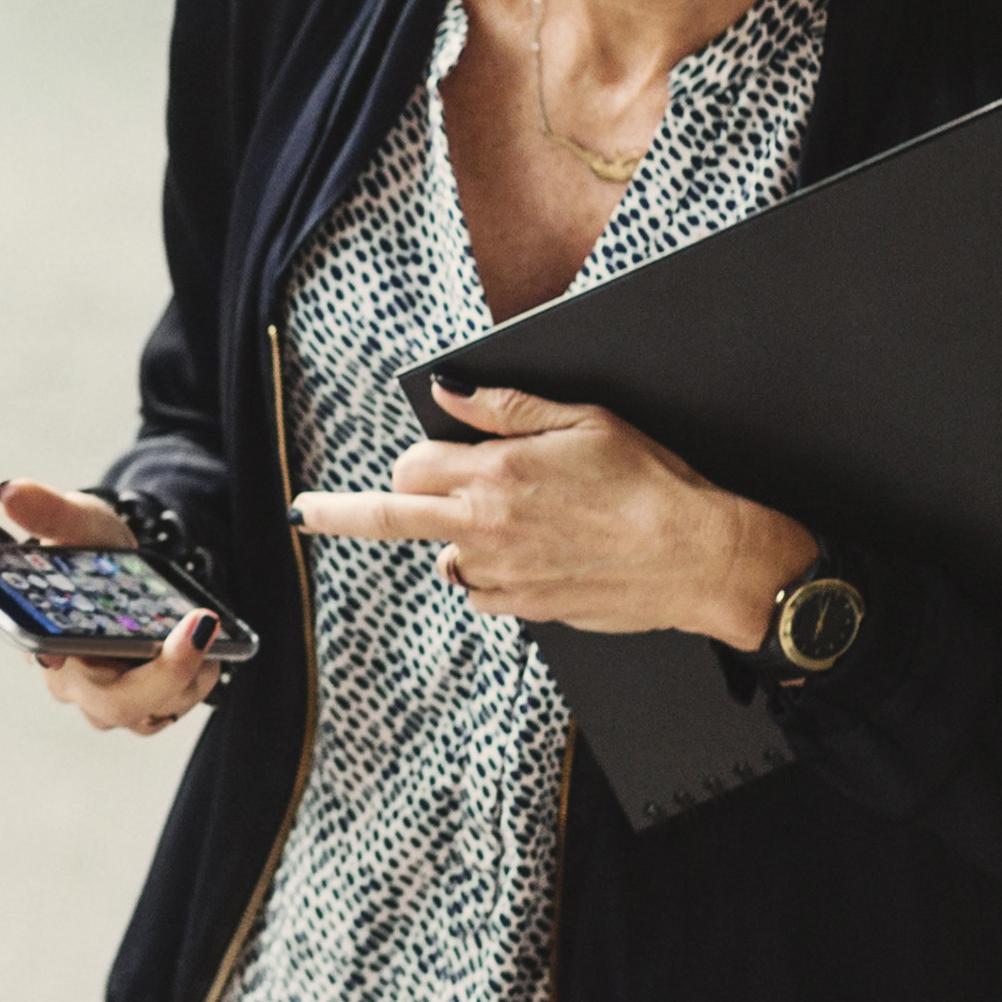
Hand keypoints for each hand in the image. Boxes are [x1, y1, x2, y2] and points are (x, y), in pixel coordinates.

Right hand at [0, 477, 220, 737]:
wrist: (123, 565)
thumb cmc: (92, 547)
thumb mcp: (78, 522)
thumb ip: (49, 512)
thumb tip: (10, 492)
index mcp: (41, 639)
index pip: (48, 660)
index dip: (74, 660)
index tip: (99, 641)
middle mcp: (71, 681)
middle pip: (113, 704)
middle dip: (164, 672)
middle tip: (200, 625)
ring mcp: (107, 698)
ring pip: (149, 712)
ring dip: (188, 674)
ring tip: (206, 625)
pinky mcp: (142, 704)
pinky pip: (170, 709)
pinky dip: (194, 679)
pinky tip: (207, 646)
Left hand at [287, 385, 814, 645]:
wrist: (697, 556)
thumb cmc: (652, 481)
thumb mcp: (584, 421)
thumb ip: (504, 408)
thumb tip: (445, 394)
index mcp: (497, 471)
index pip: (412, 467)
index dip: (416, 461)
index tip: (417, 463)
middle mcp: (487, 524)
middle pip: (390, 517)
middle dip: (341, 512)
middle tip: (304, 512)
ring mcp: (501, 571)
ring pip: (446, 556)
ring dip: (463, 539)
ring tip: (525, 525)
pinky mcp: (523, 607)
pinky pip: (481, 592)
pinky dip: (493, 576)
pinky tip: (540, 557)